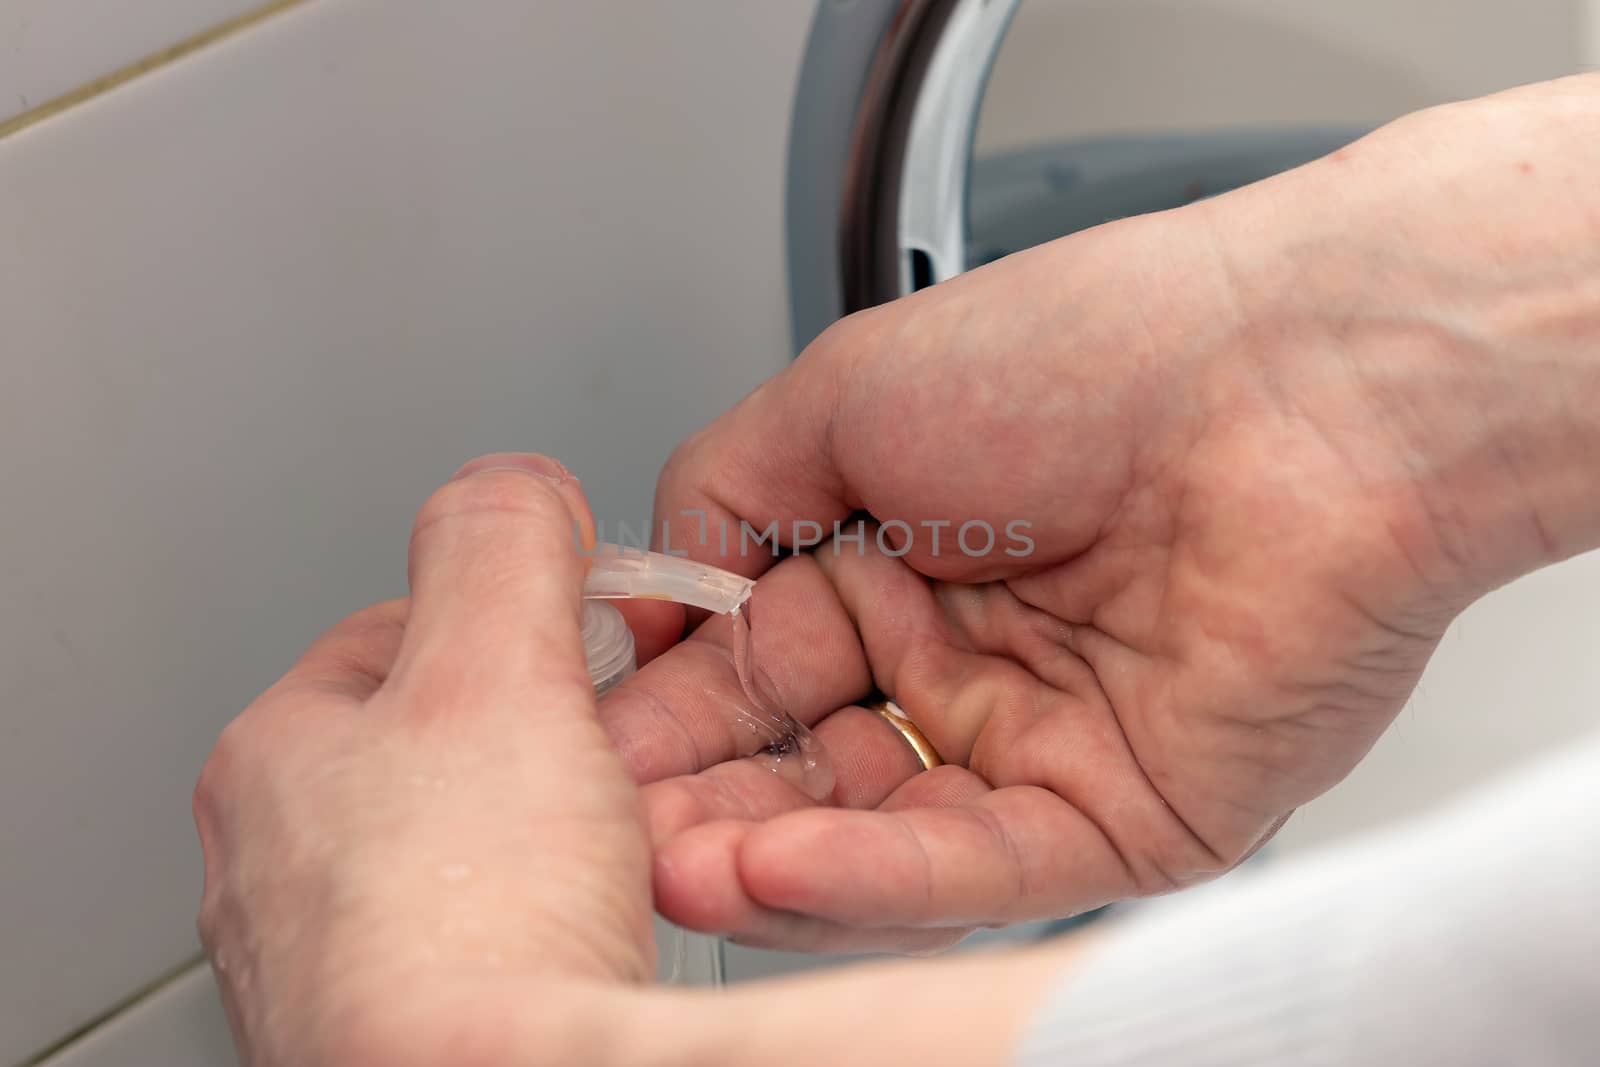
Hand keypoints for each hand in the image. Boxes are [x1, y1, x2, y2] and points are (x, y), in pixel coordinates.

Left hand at [194, 455, 653, 1065]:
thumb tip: (513, 485)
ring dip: (553, 829)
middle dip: (547, 732)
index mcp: (275, 757)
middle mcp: (282, 863)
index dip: (523, 614)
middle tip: (615, 753)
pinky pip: (490, 934)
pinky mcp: (395, 1023)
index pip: (407, 629)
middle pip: (446, 741)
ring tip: (609, 848)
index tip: (602, 630)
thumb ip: (504, 548)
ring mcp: (335, 955)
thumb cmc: (464, 926)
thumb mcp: (497, 671)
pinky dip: (545, 919)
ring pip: (473, 842)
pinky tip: (579, 933)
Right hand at [605, 77, 1599, 952]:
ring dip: (767, 859)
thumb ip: (725, 492)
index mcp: (901, 557)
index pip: (754, 666)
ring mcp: (1040, 744)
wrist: (1301, 379)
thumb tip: (651, 590)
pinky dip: (874, 874)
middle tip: (609, 827)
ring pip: (880, 837)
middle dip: (701, 802)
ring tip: (670, 862)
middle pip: (805, 768)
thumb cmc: (1097, 352)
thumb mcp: (846, 390)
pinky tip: (776, 864)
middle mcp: (966, 658)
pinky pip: (982, 865)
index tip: (581, 737)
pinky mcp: (1123, 816)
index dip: (668, 704)